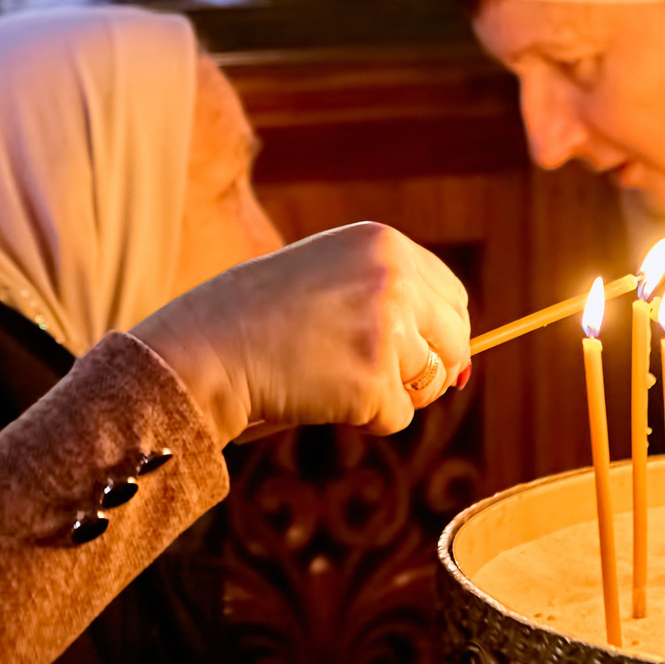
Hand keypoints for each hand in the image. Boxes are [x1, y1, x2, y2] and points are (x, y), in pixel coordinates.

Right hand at [132, 222, 469, 441]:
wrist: (205, 347)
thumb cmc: (255, 317)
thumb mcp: (328, 278)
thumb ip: (386, 301)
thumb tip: (459, 368)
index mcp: (383, 242)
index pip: (451, 295)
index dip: (437, 334)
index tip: (413, 355)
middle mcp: (394, 276)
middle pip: (456, 338)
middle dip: (429, 369)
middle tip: (379, 380)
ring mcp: (387, 327)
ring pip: (432, 381)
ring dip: (393, 394)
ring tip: (335, 380)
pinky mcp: (374, 378)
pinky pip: (397, 418)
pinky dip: (365, 421)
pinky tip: (321, 396)